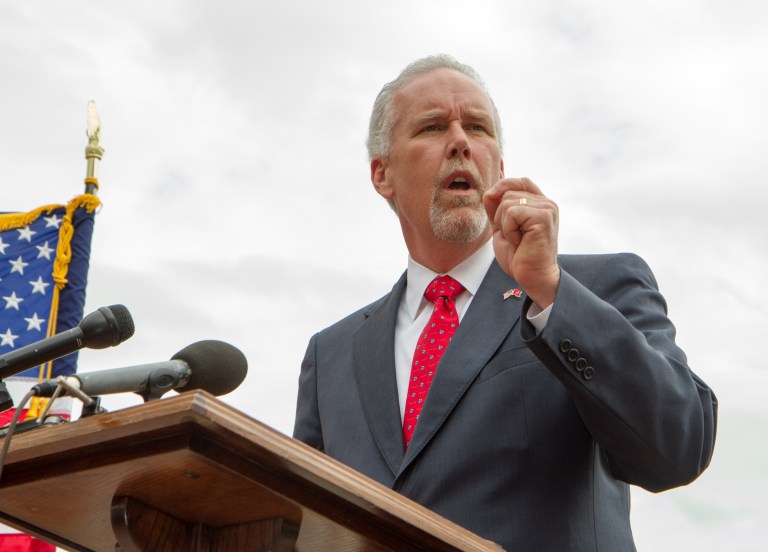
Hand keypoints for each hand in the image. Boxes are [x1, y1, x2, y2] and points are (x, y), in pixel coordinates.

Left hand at [483, 178, 559, 307]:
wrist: (532, 277)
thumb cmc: (519, 256)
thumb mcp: (502, 228)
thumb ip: (496, 209)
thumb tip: (489, 192)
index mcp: (540, 204)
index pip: (520, 182)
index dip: (503, 185)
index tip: (491, 199)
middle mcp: (546, 203)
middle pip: (508, 192)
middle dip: (500, 215)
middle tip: (513, 236)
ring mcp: (546, 208)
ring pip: (507, 202)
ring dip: (504, 225)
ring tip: (517, 239)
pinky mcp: (543, 216)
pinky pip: (512, 212)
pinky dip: (509, 230)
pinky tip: (519, 241)